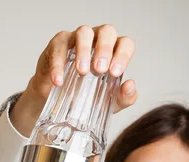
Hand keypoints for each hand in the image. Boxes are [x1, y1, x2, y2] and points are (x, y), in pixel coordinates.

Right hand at [11, 24, 136, 135]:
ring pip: (84, 32)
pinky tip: (59, 81)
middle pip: (107, 31)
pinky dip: (59, 64)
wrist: (60, 104)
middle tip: (100, 70)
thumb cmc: (88, 97)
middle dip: (105, 49)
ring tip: (82, 71)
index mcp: (113, 52)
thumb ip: (124, 98)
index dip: (123, 55)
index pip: (124, 44)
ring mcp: (77, 40)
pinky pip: (59, 47)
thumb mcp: (109, 102)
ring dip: (84, 50)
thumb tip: (130, 86)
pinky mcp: (58, 44)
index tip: (115, 73)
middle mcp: (97, 41)